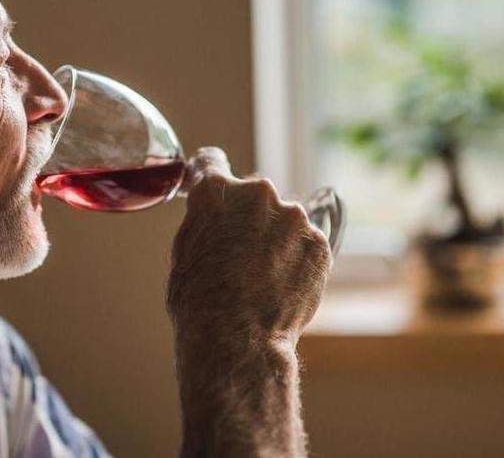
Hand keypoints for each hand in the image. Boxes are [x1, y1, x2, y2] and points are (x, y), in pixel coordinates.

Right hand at [168, 146, 330, 347]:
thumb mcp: (185, 252)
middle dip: (247, 215)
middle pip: (252, 195)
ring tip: (262, 278)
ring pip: (283, 220)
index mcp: (215, 191)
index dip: (208, 173)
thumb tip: (215, 219)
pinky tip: (281, 286)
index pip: (211, 162)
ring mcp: (293, 216)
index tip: (212, 182)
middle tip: (239, 253)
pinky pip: (305, 244)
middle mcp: (257, 193)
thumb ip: (204, 222)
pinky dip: (297, 260)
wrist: (237, 341)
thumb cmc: (200, 303)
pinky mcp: (319, 242)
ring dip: (276, 239)